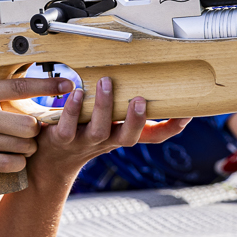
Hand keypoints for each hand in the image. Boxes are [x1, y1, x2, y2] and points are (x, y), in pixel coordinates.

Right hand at [0, 74, 65, 175]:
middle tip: (33, 125)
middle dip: (36, 126)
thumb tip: (4, 64)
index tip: (66, 85)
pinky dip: (17, 161)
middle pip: (28, 125)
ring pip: (22, 146)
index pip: (21, 88)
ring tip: (23, 140)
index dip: (48, 87)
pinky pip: (9, 164)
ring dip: (28, 144)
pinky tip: (13, 155)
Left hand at [28, 76, 190, 186]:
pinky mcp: (61, 140)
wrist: (48, 160)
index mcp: (121, 134)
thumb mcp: (108, 123)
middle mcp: (107, 141)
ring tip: (105, 83)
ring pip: (99, 129)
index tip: (187, 114)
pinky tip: (76, 94)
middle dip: (136, 120)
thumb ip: (123, 107)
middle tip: (140, 100)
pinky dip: (72, 110)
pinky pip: (68, 127)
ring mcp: (84, 142)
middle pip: (128, 137)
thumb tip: (142, 76)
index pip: (153, 136)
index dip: (171, 128)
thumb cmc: (81, 133)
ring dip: (104, 107)